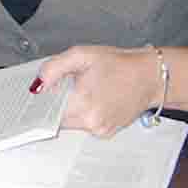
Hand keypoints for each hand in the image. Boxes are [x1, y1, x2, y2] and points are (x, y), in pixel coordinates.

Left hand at [33, 45, 164, 137]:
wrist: (150, 76)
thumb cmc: (119, 64)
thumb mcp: (82, 55)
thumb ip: (54, 68)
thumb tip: (38, 84)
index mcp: (83, 103)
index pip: (48, 112)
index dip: (43, 102)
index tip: (41, 95)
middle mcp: (91, 122)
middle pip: (58, 118)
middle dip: (58, 103)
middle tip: (68, 86)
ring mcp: (100, 130)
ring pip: (71, 123)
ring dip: (71, 109)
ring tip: (86, 90)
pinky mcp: (107, 132)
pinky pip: (85, 125)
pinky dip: (85, 114)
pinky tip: (96, 99)